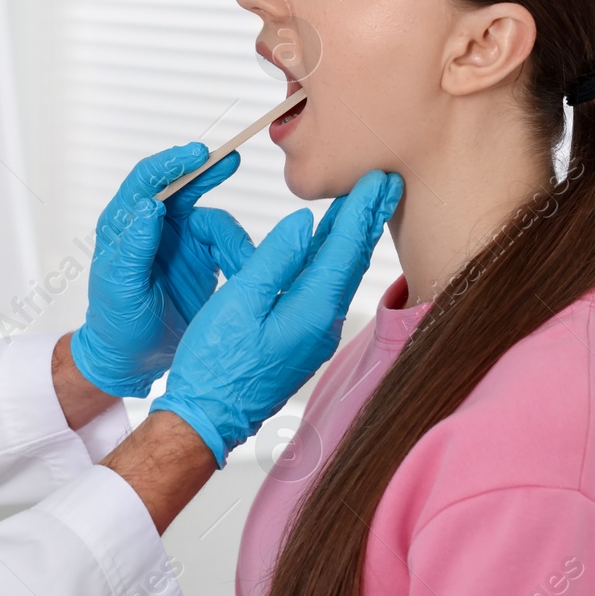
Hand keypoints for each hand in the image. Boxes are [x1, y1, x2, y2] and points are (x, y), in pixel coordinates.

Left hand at [70, 143, 254, 397]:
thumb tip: (149, 206)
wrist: (134, 358)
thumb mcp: (121, 285)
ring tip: (240, 262)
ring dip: (231, 237)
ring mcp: (181, 240)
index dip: (171, 163)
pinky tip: (245, 269)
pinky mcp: (204, 258)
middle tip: (230, 159)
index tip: (196, 154)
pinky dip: (239, 255)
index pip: (146, 182)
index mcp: (126, 225)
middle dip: (207, 171)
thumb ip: (135, 246)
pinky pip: (228, 246)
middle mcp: (155, 225)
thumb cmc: (117, 321)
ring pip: (213, 220)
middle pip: (183, 186)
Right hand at [150, 170, 403, 466]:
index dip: (360, 211)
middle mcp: (322, 324)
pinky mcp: (301, 340)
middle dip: (367, 220)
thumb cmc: (215, 363)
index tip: (380, 178)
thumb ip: (273, 260)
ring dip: (351, 238)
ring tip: (363, 206)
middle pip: (351, 261)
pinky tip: (326, 249)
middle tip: (387, 183)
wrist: (207, 417)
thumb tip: (303, 224)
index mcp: (310, 311)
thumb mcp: (239, 303)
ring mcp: (314, 334)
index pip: (344, 250)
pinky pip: (324, 290)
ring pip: (339, 275)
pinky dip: (331, 261)